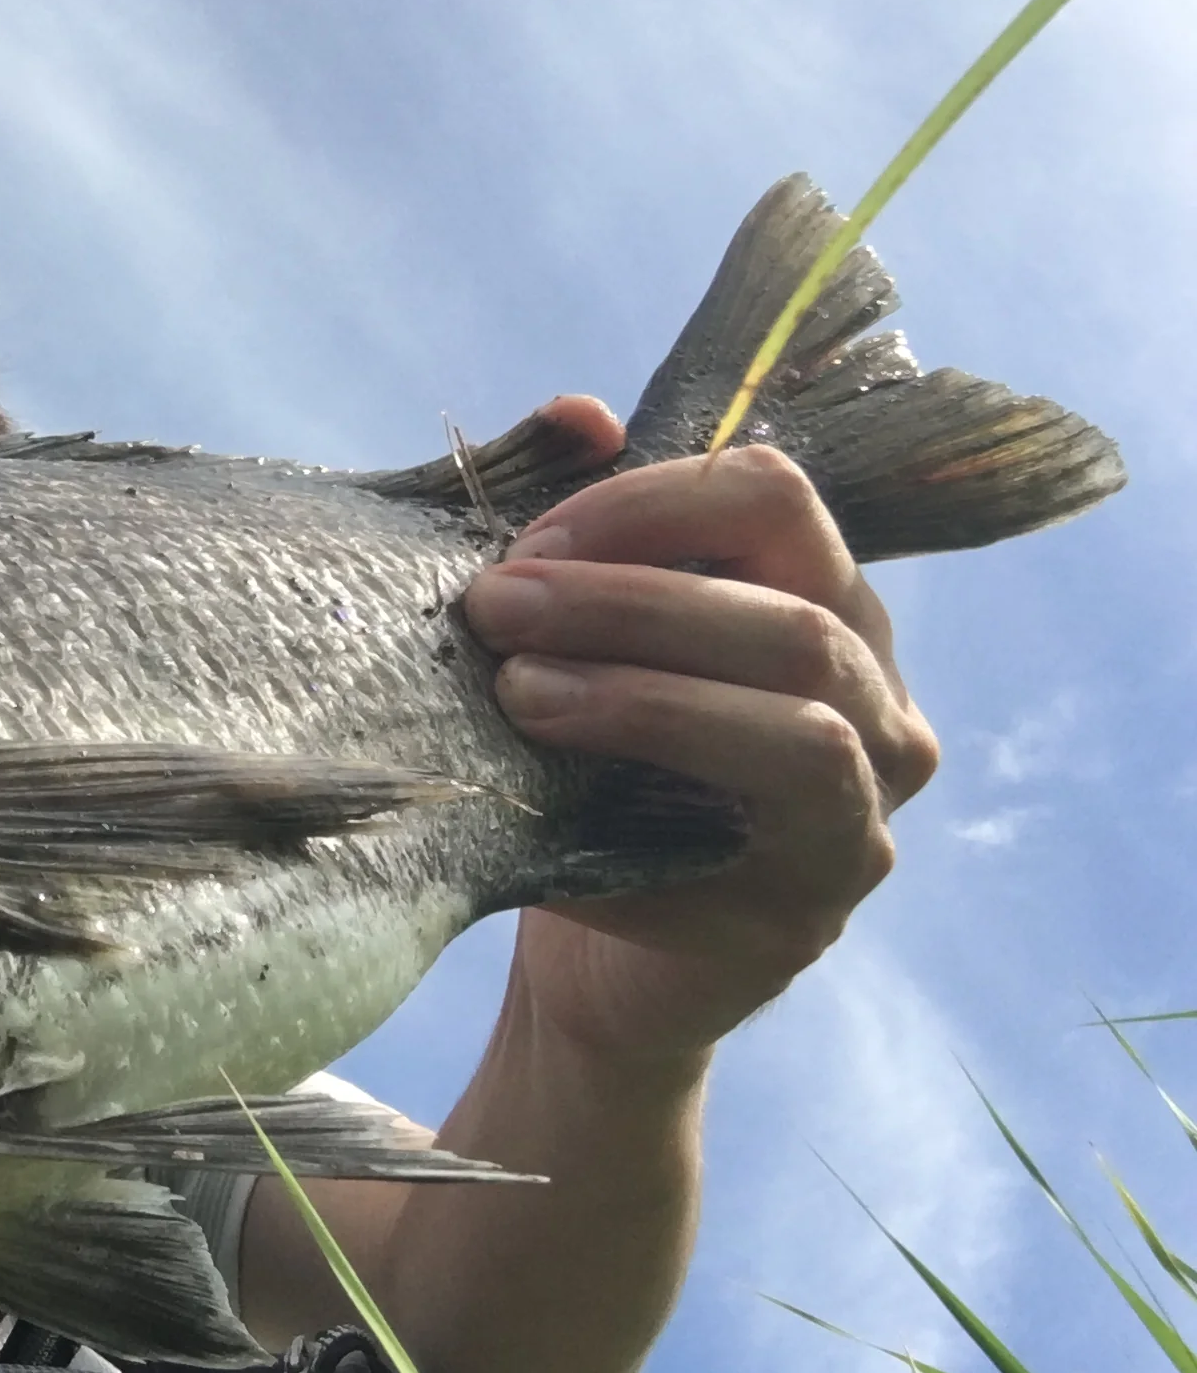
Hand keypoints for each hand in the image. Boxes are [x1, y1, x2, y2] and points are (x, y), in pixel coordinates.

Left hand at [460, 399, 939, 1064]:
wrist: (586, 959)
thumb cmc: (584, 769)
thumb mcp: (576, 645)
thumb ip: (579, 538)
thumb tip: (577, 413)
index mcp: (828, 608)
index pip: (778, 500)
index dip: (648, 502)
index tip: (527, 539)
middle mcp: (879, 710)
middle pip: (791, 618)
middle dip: (627, 598)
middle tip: (492, 605)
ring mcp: (856, 826)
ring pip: (800, 733)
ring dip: (645, 699)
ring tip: (519, 692)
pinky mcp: (800, 923)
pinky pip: (742, 860)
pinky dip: (627, 824)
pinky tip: (534, 813)